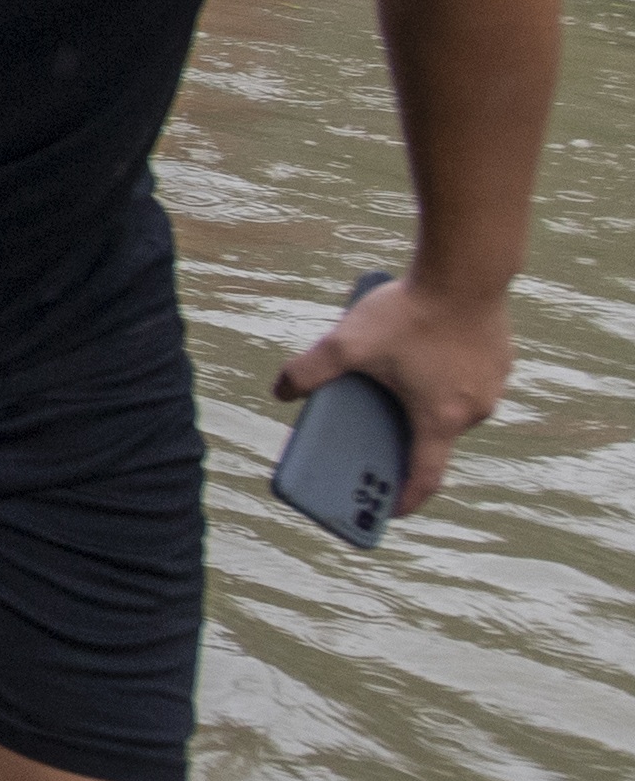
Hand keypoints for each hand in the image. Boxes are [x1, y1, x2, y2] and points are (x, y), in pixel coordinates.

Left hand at [275, 274, 513, 508]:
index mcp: (439, 418)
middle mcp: (474, 409)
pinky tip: (417, 355)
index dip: (407, 499)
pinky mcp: (500, 360)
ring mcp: (493, 385)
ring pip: (451, 404)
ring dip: (423, 401)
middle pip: (433, 434)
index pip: (426, 477)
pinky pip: (466, 379)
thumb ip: (307, 371)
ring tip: (387, 386)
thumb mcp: (346, 343)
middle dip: (401, 435)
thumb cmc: (410, 311)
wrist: (468, 269)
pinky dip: (443, 376)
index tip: (389, 512)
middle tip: (369, 432)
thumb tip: (280, 393)